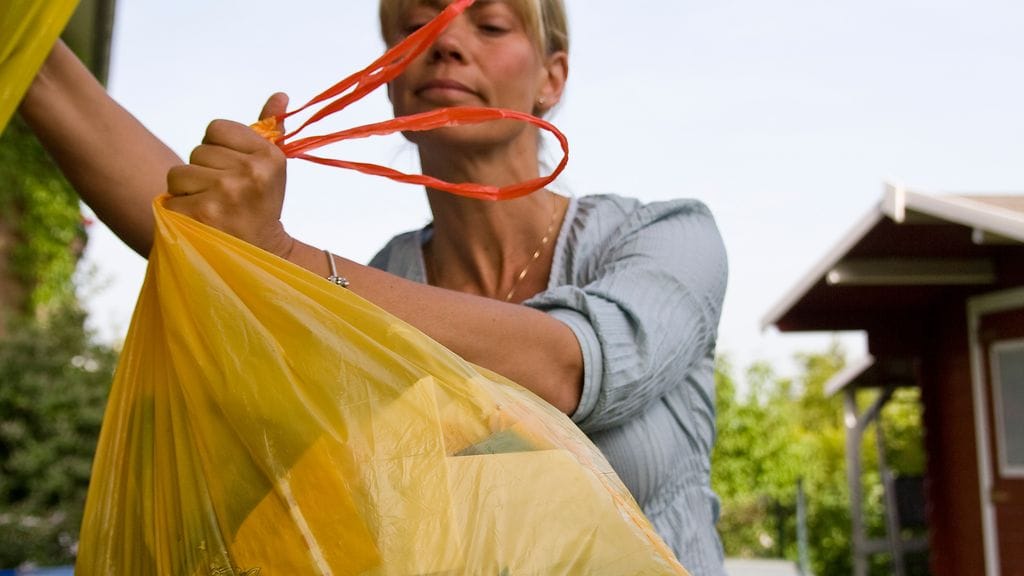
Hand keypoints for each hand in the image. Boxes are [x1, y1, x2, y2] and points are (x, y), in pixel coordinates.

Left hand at [165, 93, 292, 256]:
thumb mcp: (272, 168)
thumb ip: (271, 130)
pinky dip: (179, 212)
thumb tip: (280, 95)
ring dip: (188, 192)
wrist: (262, 257)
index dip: (219, 149)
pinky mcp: (200, 214)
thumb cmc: (262, 207)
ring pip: (179, 174)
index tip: (233, 172)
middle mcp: (249, 172)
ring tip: (211, 210)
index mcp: (268, 156)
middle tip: (224, 198)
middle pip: (197, 151)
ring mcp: (225, 193)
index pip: (216, 128)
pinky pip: (170, 199)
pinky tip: (200, 224)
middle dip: (203, 172)